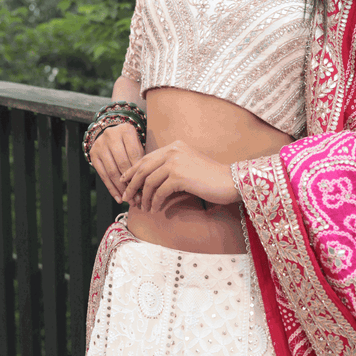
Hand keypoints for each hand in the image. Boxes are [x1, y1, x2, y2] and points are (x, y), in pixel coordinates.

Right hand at [89, 122, 144, 203]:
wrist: (110, 132)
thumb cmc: (130, 143)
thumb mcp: (138, 145)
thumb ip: (142, 161)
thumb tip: (146, 186)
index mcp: (126, 130)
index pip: (134, 154)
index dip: (140, 172)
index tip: (146, 188)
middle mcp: (111, 135)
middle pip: (122, 164)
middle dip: (131, 183)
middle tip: (138, 197)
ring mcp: (100, 145)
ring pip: (112, 171)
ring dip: (121, 189)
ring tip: (129, 200)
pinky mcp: (93, 154)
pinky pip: (103, 175)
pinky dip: (111, 188)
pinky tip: (118, 198)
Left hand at [120, 139, 239, 211]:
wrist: (230, 181)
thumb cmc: (211, 178)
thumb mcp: (188, 166)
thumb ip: (170, 167)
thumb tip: (149, 181)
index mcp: (174, 146)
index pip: (146, 158)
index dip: (133, 171)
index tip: (125, 183)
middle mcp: (173, 150)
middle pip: (143, 168)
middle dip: (132, 184)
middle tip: (127, 198)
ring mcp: (176, 162)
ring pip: (149, 181)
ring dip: (143, 196)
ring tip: (142, 207)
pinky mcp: (179, 176)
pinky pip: (159, 191)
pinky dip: (154, 202)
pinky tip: (154, 209)